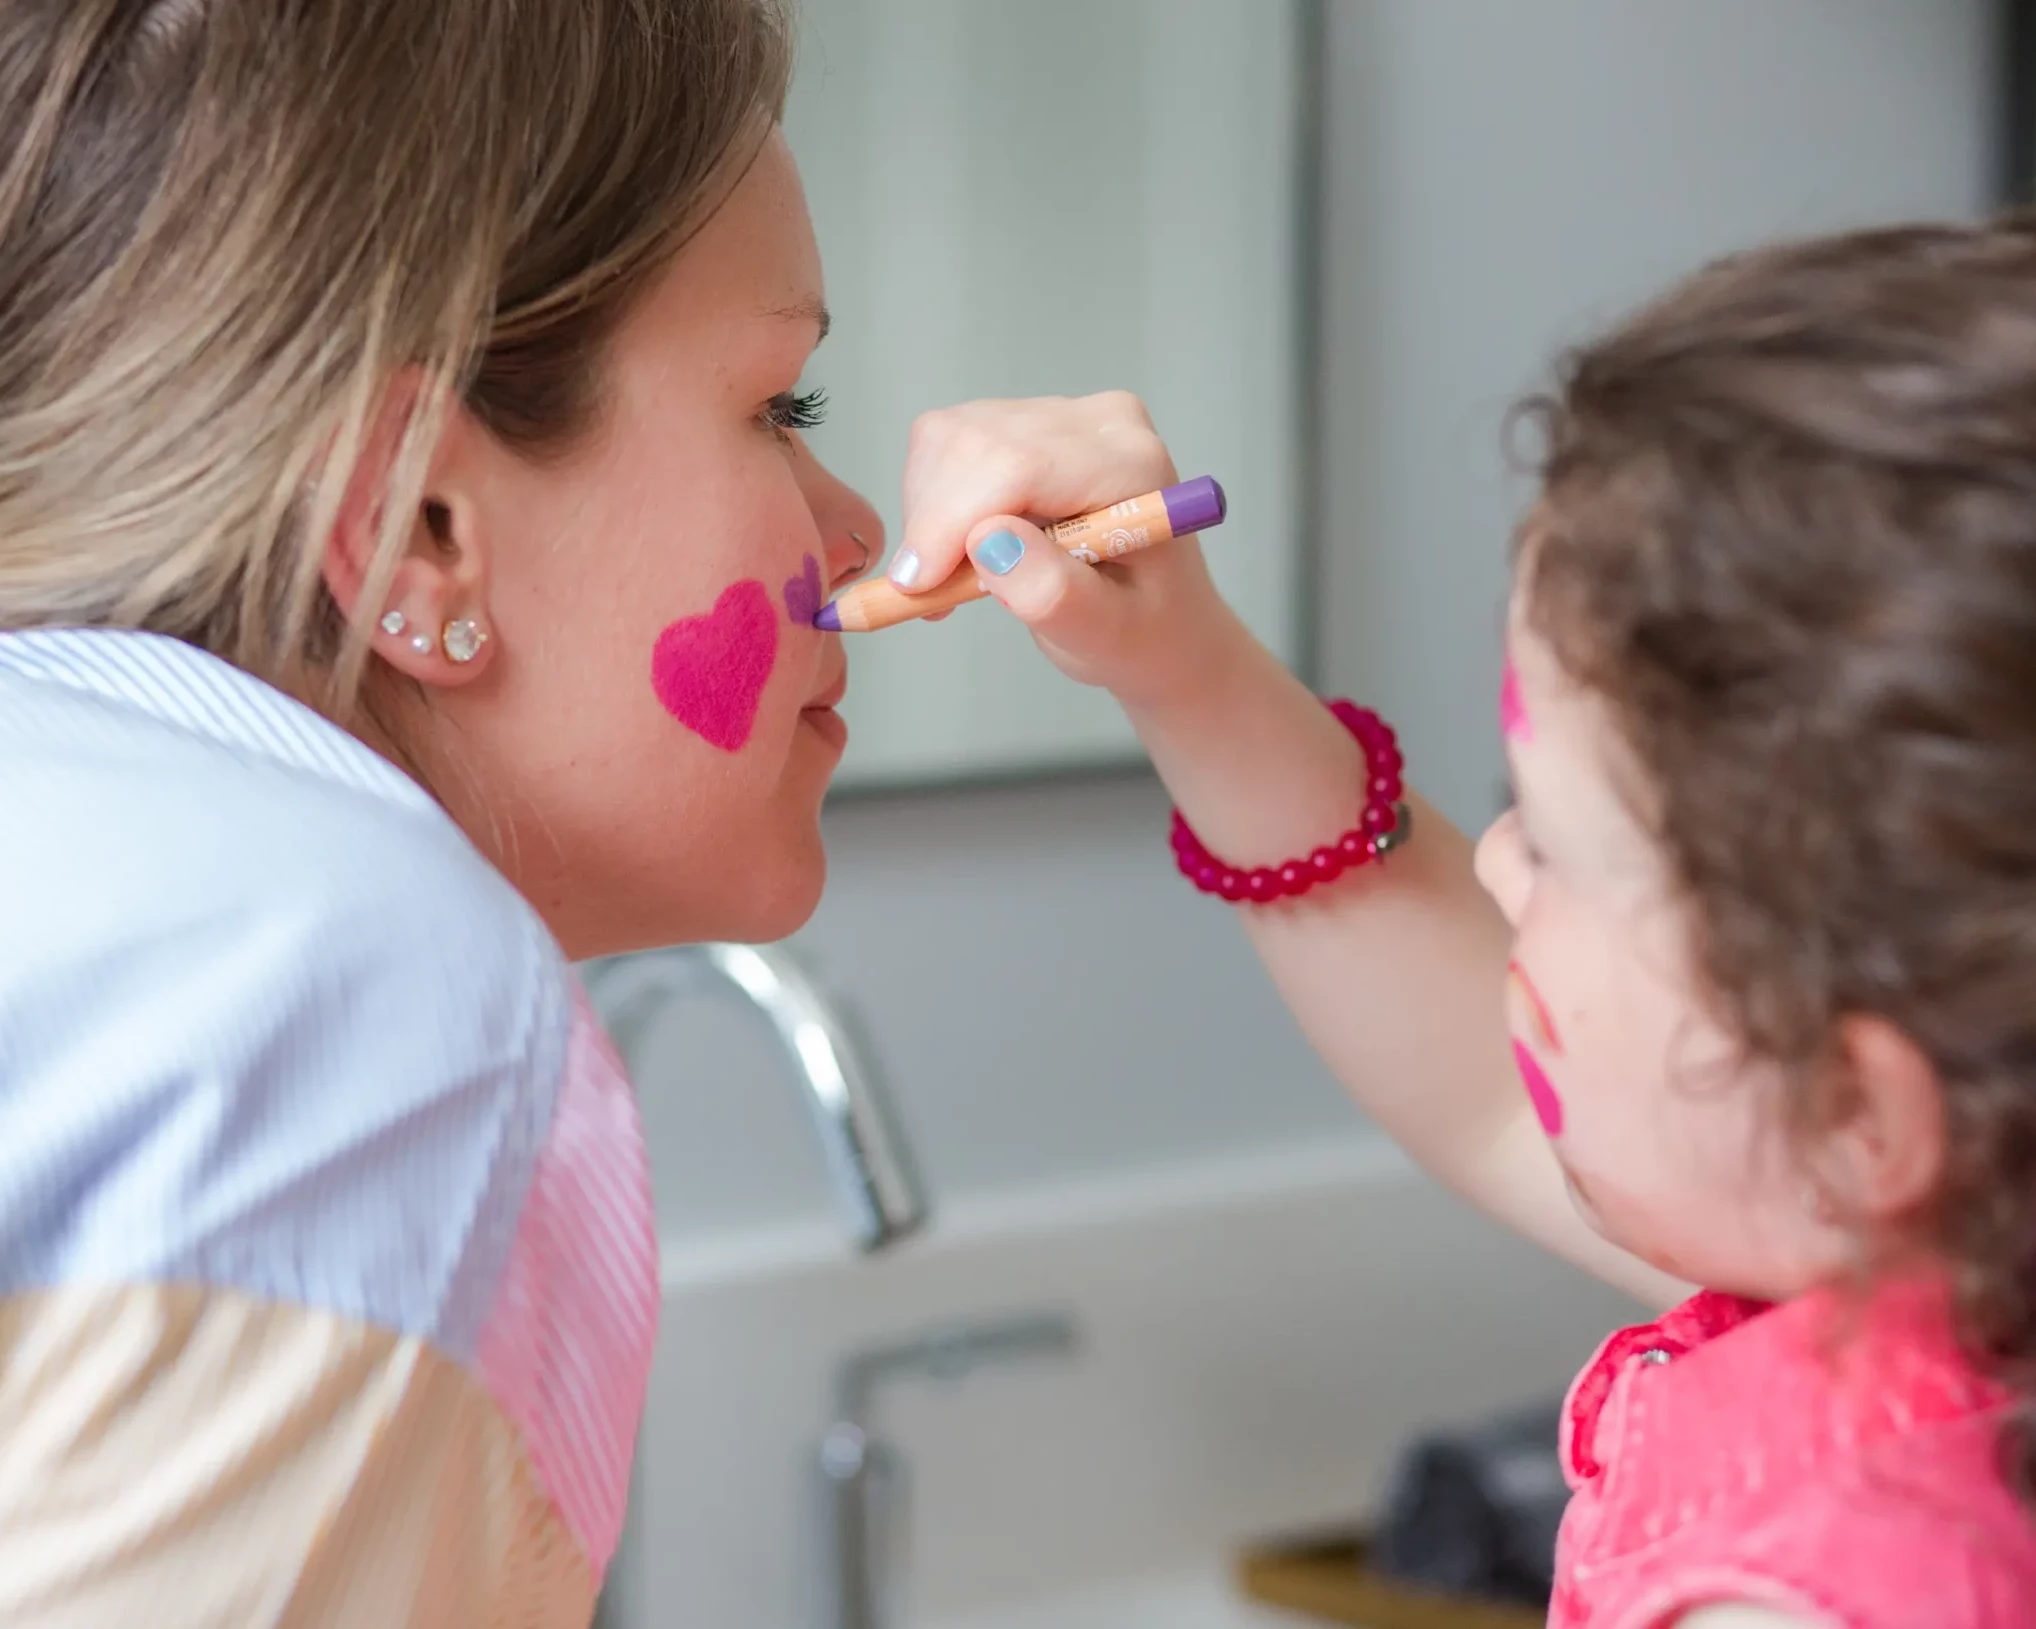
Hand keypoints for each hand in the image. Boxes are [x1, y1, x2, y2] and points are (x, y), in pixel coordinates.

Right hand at [890, 392, 1249, 708]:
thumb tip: (988, 542)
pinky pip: (945, 443)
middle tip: (934, 595)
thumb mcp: (1103, 635)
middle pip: (974, 442)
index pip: (1018, 465)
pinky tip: (961, 548)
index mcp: (1132, 467)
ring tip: (956, 578)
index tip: (917, 585)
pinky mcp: (1026, 420)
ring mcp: (1060, 413)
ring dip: (928, 514)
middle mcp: (1100, 422)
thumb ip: (1052, 593)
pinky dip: (931, 501)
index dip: (952, 520)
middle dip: (933, 522)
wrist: (1158, 619)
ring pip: (947, 438)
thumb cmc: (1138, 631)